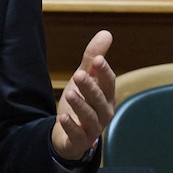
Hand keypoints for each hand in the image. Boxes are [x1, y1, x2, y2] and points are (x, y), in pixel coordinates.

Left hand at [50, 29, 116, 161]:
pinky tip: (63, 117)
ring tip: (69, 93)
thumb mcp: (84, 79)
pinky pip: (78, 134)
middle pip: (100, 98)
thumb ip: (92, 58)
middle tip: (79, 74)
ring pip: (90, 116)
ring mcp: (93, 127)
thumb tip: (106, 33)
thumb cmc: (82, 102)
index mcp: (107, 95)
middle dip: (91, 87)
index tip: (97, 60)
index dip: (104, 72)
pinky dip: (71, 126)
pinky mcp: (80, 139)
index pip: (109, 82)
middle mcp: (104, 111)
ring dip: (81, 105)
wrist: (71, 133)